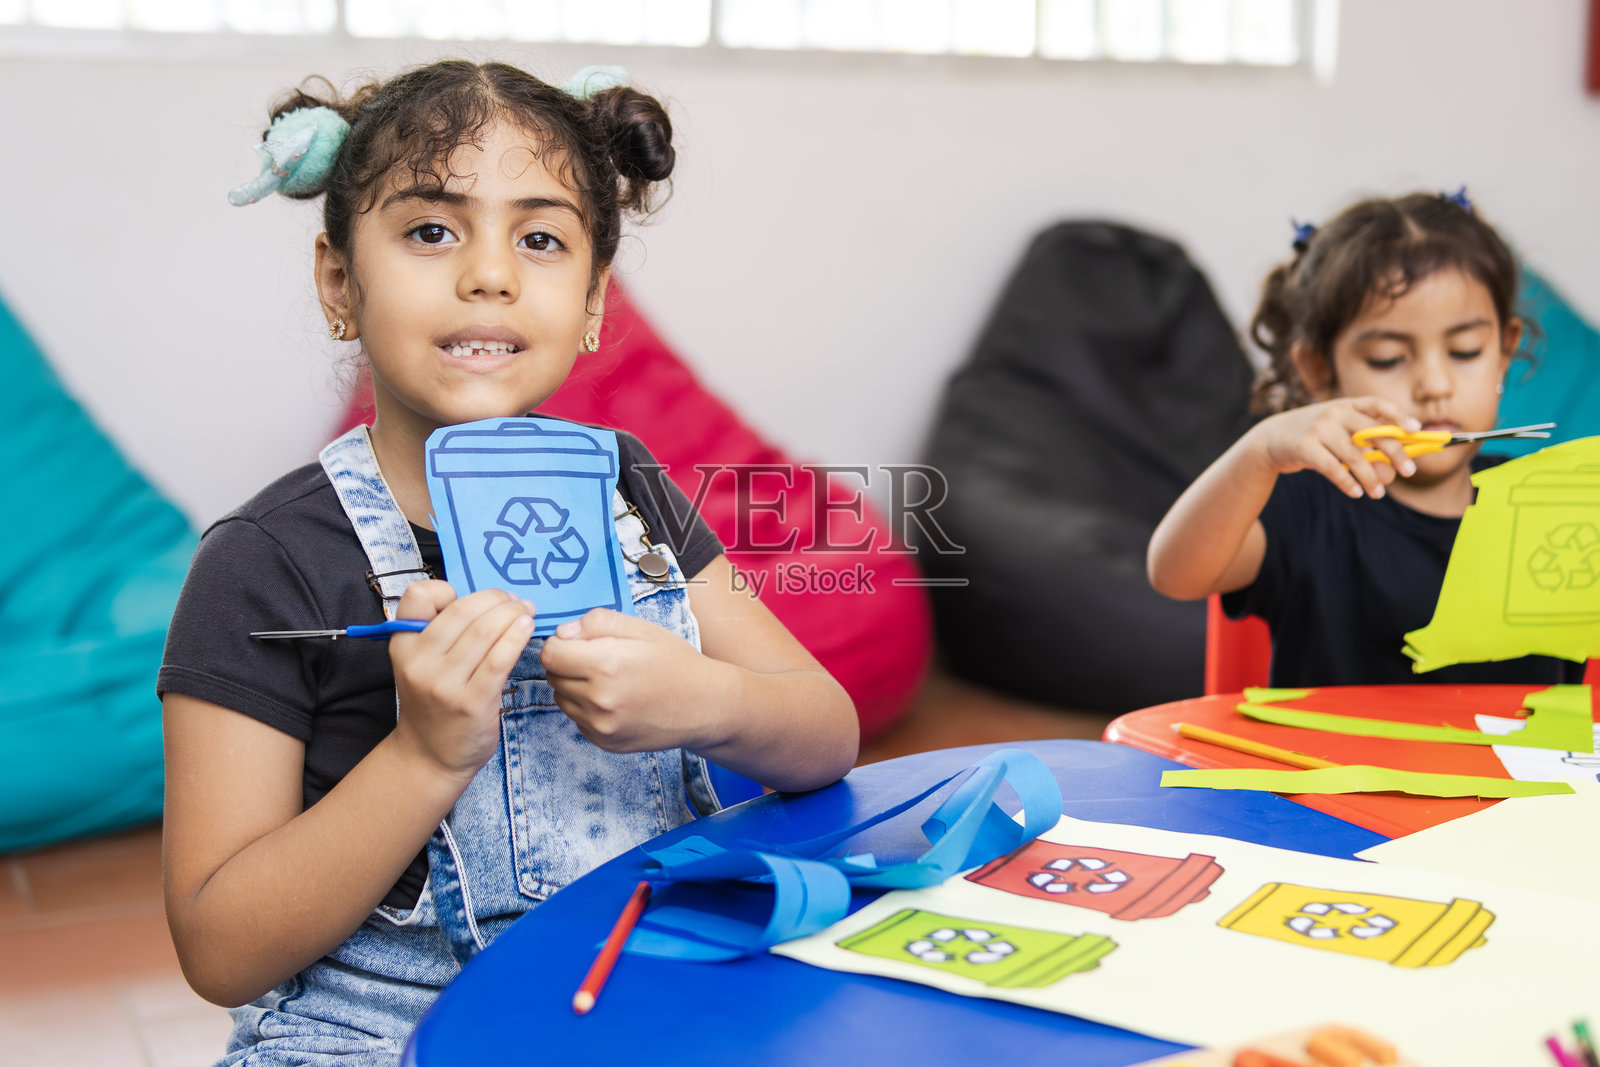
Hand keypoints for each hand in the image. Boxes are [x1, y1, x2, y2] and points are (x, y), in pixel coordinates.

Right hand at [386, 581, 535, 781]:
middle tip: (515, 601)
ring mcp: (444, 684)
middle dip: (496, 599)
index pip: (418, 596)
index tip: (472, 602)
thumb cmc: (434, 701)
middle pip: (463, 610)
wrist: (429, 755)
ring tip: (526, 612)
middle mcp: (419, 662)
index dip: (447, 590)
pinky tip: (526, 629)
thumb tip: (488, 600)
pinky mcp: (471, 702)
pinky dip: (516, 638)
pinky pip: (498, 660)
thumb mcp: (420, 662)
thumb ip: (439, 630)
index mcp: (403, 644)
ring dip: (512, 614)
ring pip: (484, 631)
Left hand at [541, 609, 723, 752]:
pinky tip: (615, 700)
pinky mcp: (605, 742)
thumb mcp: (642, 629)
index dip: (560, 644)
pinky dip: (587, 708)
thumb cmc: (676, 663)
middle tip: (598, 660)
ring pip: (561, 699)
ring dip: (574, 687)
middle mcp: (599, 700)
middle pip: (553, 677)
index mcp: (606, 665)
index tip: (577, 642)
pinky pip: (577, 720)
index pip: (550, 655)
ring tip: (608, 680)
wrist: (705, 706)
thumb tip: (563, 633)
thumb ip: (597, 623)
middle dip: (567, 664)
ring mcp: (602, 726)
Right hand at [1252, 397, 1420, 498]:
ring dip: (1370, 477)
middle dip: (1394, 452)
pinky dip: (1347, 482)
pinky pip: (1332, 468)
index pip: (1378, 405)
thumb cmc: (1315, 438)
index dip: (1398, 416)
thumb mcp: (1338, 437)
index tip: (1416, 429)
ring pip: (1354, 456)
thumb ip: (1364, 451)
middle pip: (1372, 433)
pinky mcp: (1304, 447)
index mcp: (1347, 405)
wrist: (1271, 438)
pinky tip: (1356, 493)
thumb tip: (1390, 474)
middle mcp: (1334, 412)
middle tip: (1409, 471)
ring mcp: (1318, 428)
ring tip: (1378, 493)